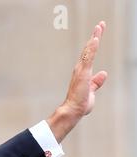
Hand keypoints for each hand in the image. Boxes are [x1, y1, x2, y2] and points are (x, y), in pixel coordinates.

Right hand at [47, 21, 107, 142]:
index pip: (89, 55)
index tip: (98, 34)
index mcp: (83, 73)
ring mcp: (81, 70)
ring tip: (100, 27)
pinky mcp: (83, 73)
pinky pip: (88, 57)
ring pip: (89, 50)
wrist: (73, 110)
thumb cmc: (80, 104)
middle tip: (100, 24)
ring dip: (95, 38)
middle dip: (95, 36)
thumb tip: (103, 74)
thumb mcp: (91, 91)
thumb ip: (96, 82)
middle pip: (89, 49)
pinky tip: (95, 39)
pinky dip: (92, 48)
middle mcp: (80, 69)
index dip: (94, 45)